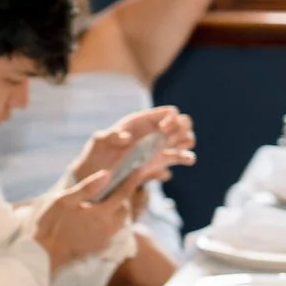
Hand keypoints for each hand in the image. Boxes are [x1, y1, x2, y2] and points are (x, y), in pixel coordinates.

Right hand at [33, 172, 132, 272]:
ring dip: (116, 212)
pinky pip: (112, 232)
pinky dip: (110, 223)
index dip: (131, 181)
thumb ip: (87, 188)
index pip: (123, 194)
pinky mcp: (98, 248)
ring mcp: (104, 240)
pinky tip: (96, 220)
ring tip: (104, 204)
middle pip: (124, 210)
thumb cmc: (50, 225)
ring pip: (120, 222)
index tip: (138, 171)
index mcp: (101, 214)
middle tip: (113, 189)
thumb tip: (108, 174)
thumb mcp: (64, 201)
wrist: (43, 255)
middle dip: (122, 198)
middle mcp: (108, 228)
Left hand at [68, 106, 194, 188]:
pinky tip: (186, 160)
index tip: (163, 129)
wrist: (98, 173)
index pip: (169, 112)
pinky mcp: (161, 161)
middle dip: (182, 128)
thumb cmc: (97, 153)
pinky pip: (180, 156)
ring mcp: (160, 145)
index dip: (171, 118)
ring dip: (188, 140)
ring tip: (179, 148)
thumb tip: (126, 139)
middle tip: (169, 138)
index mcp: (144, 121)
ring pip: (185, 138)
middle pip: (182, 122)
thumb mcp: (98, 142)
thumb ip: (109, 136)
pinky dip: (187, 157)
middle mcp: (155, 131)